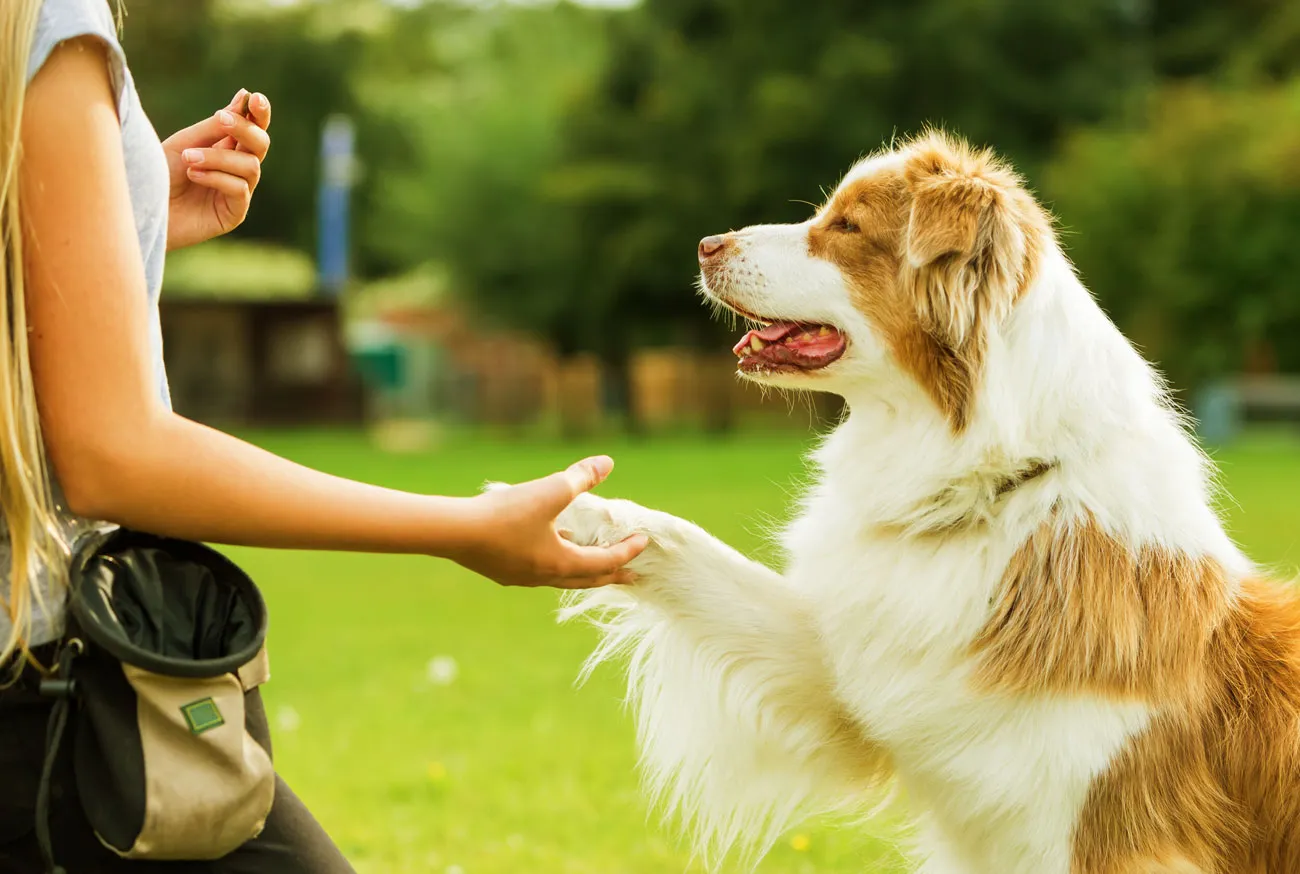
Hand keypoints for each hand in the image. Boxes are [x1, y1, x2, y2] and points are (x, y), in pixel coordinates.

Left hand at [162, 88, 271, 250]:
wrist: (141, 207)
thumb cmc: (158, 173)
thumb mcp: (185, 143)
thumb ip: (215, 126)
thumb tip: (244, 97)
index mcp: (227, 148)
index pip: (254, 129)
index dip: (259, 114)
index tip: (254, 98)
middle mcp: (237, 169)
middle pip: (260, 144)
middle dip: (245, 129)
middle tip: (222, 119)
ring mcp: (238, 192)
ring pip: (250, 166)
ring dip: (219, 157)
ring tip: (188, 159)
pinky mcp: (234, 214)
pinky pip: (239, 189)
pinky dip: (216, 177)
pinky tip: (192, 175)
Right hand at [451, 456, 648, 588]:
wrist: (453, 532)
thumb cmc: (505, 514)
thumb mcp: (550, 490)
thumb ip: (580, 477)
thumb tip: (607, 463)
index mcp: (561, 563)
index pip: (605, 562)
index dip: (627, 551)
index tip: (643, 542)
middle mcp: (544, 577)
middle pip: (587, 580)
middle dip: (611, 575)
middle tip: (631, 577)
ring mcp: (521, 578)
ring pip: (561, 577)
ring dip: (581, 568)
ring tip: (592, 558)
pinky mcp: (502, 571)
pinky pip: (539, 569)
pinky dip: (554, 560)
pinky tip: (549, 544)